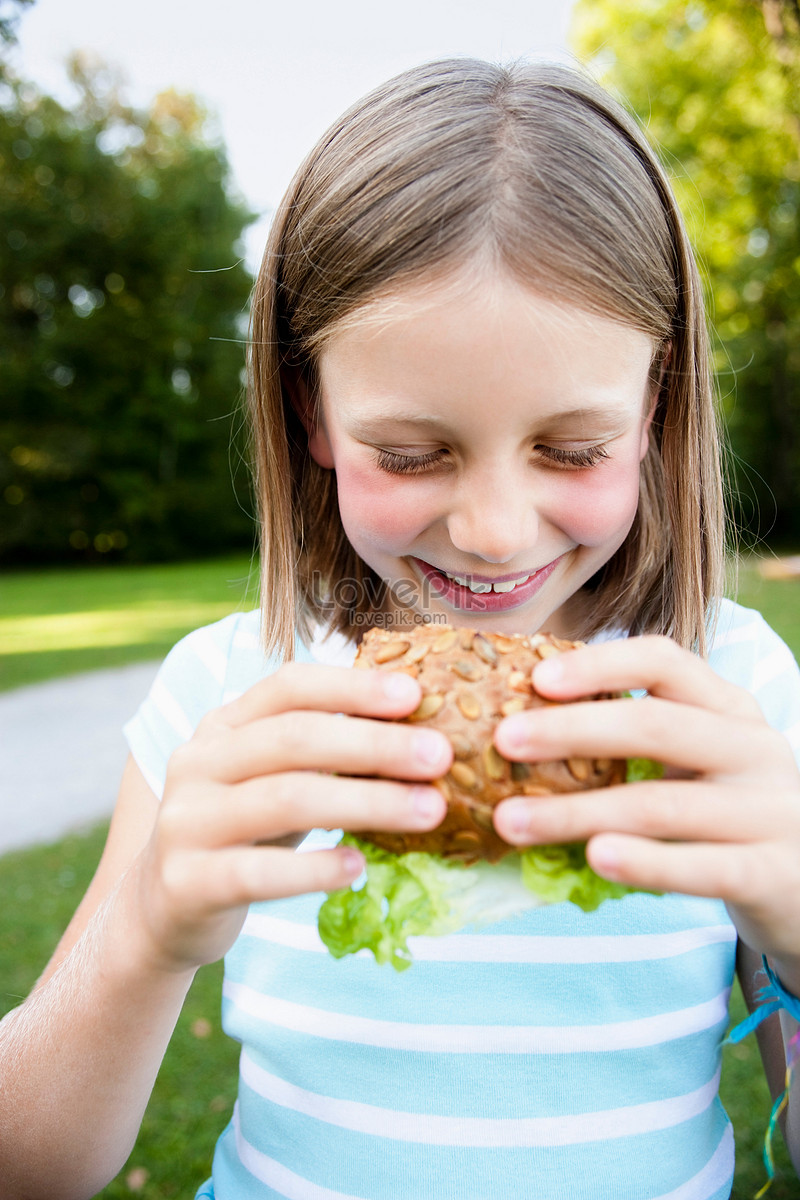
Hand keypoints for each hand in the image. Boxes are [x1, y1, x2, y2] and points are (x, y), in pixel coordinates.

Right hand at [133, 662, 450, 970]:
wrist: (165, 908)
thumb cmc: (244, 832)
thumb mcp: (275, 780)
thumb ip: (325, 752)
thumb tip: (423, 729)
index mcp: (223, 725)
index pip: (288, 686)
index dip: (353, 686)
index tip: (416, 695)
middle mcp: (198, 761)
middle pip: (294, 738)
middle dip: (375, 743)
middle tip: (441, 755)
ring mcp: (186, 821)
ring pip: (284, 799)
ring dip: (366, 802)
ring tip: (429, 811)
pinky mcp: (187, 881)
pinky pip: (257, 871)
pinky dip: (313, 868)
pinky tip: (358, 867)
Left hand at [492, 636, 799, 964]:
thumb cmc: (732, 811)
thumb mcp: (701, 759)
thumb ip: (640, 739)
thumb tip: (521, 723)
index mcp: (729, 708)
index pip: (666, 662)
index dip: (600, 665)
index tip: (535, 677)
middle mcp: (753, 749)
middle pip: (657, 726)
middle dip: (572, 730)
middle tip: (502, 740)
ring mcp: (768, 812)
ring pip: (663, 804)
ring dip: (578, 812)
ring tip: (511, 821)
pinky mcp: (773, 873)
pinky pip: (704, 867)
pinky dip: (647, 862)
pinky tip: (596, 859)